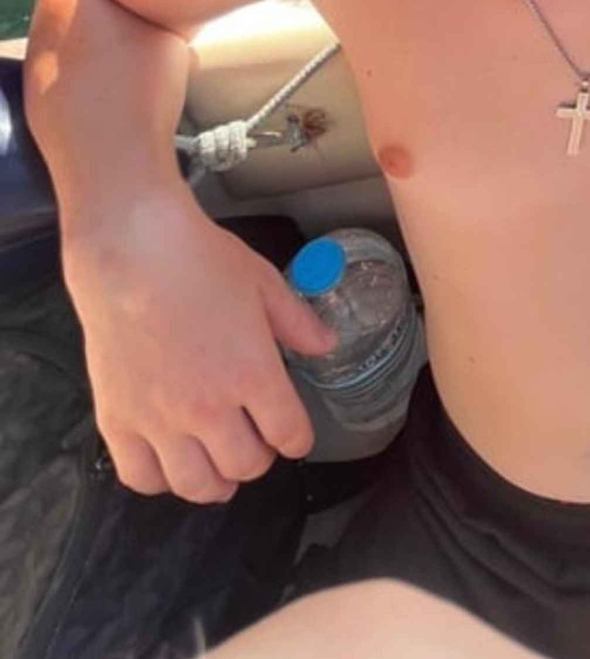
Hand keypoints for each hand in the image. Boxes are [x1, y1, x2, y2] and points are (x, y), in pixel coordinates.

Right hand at [63, 196, 335, 502]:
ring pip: (196, 485)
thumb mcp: (266, 285)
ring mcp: (158, 419)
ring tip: (219, 466)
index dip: (298, 439)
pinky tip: (171, 463)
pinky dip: (161, 479)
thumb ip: (298, 325)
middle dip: (259, 458)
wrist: (131, 250)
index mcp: (254, 376)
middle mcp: (208, 408)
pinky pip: (140, 477)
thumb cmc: (202, 261)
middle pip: (247, 466)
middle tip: (255, 440)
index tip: (293, 434)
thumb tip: (327, 346)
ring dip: (216, 482)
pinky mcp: (116, 419)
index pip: (290, 435)